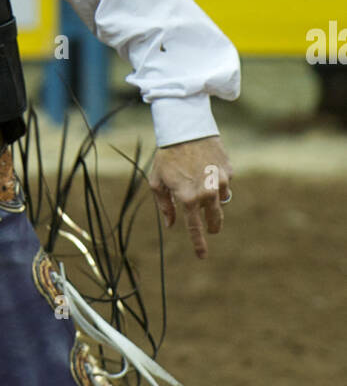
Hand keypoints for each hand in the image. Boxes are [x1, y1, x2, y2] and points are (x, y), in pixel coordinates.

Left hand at [148, 135, 232, 260]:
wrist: (186, 129)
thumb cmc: (167, 156)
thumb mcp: (157, 182)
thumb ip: (165, 206)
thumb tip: (172, 224)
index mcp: (188, 198)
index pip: (195, 228)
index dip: (199, 244)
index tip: (202, 256)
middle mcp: (207, 193)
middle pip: (215, 219)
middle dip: (212, 226)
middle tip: (210, 228)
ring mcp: (221, 182)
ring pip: (221, 200)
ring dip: (213, 200)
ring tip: (202, 186)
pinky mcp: (229, 170)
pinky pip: (225, 183)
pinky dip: (217, 181)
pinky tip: (207, 169)